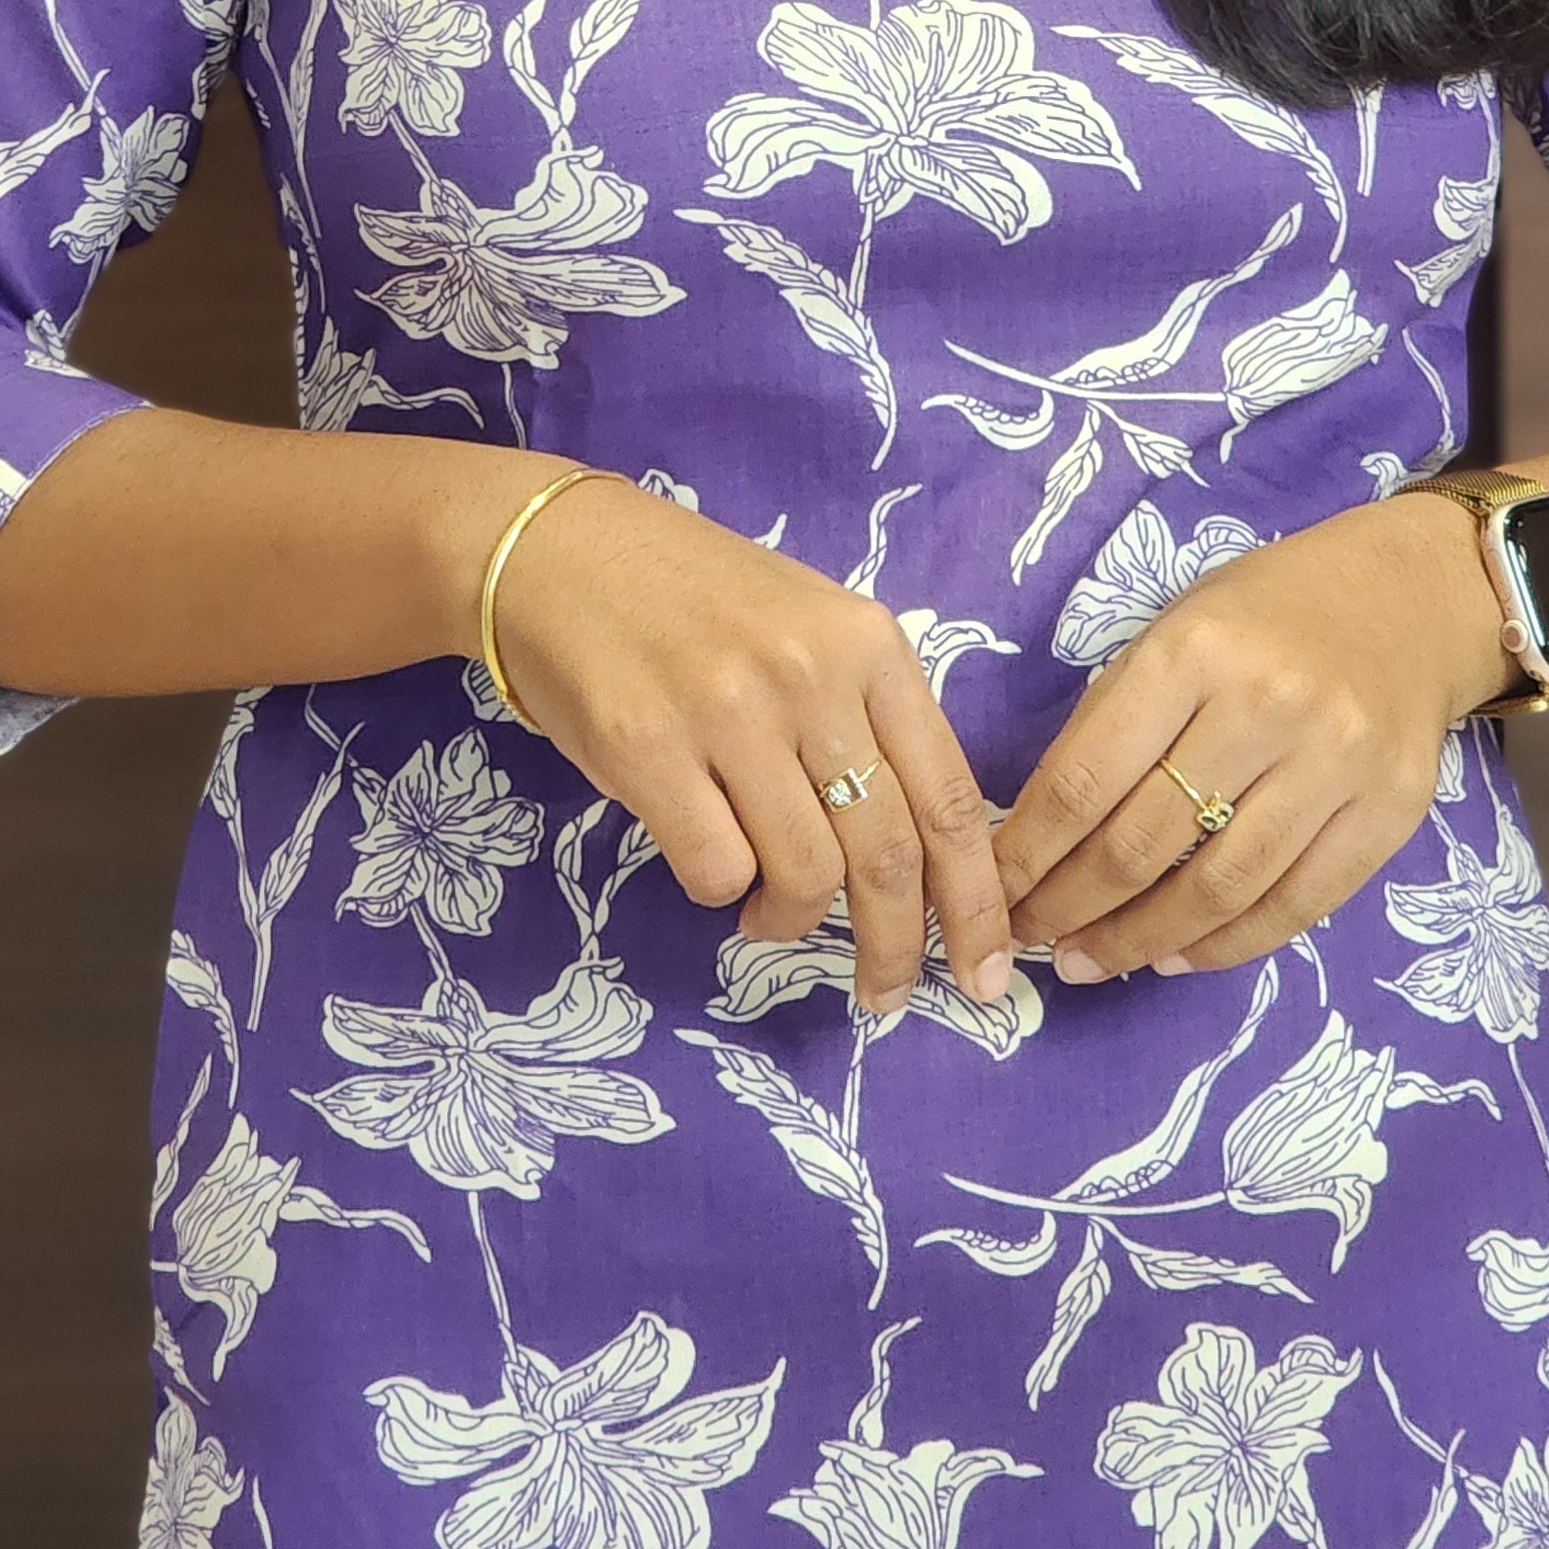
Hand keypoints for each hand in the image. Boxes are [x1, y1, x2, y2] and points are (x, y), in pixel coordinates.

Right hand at [489, 471, 1017, 1016]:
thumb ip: (867, 719)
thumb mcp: (809, 629)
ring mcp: (729, 712)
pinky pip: (717, 872)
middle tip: (887, 993)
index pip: (948, 797)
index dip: (976, 899)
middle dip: (897, 947)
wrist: (562, 554)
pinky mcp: (649, 750)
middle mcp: (810, 675)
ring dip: (792, 922)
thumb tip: (924, 856)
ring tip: (767, 913)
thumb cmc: (697, 599)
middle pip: (887, 854)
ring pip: (804, 875)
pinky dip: (723, 892)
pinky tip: (708, 859)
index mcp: (868, 644)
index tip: (987, 970)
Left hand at [988, 493, 1511, 982]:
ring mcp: (1336, 764)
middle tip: (1031, 939)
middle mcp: (1266, 707)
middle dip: (1072, 907)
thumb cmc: (1267, 614)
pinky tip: (1175, 955)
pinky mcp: (1390, 812)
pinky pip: (1295, 906)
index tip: (993, 893)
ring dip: (1140, 941)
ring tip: (1092, 962)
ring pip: (1218, 888)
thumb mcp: (1177, 630)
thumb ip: (1118, 718)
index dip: (1028, 853)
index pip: (1085, 778)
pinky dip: (1226, 945)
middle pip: (1145, 842)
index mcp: (1192, 652)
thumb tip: (1042, 832)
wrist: (1409, 600)